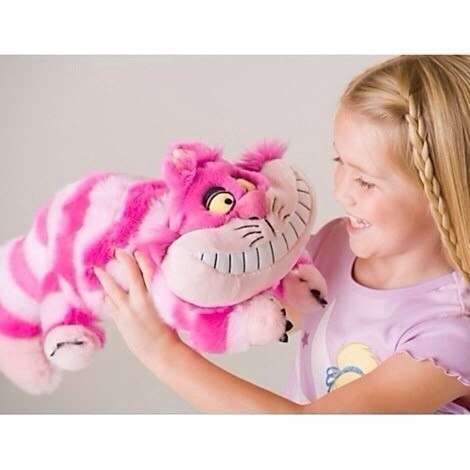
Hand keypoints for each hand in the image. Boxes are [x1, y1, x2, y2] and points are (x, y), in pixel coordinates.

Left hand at [94, 249, 178, 366]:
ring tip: (99, 271)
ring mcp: (127, 311)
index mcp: (155, 297)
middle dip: (122, 261)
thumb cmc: (169, 331)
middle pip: (129, 276)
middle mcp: (139, 302)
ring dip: (106, 279)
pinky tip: (106, 294)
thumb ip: (157, 293)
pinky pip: (110, 304)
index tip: (137, 252)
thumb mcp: (167, 308)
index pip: (147, 271)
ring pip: (113, 290)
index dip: (141, 259)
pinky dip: (108, 297)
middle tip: (116, 252)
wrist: (161, 352)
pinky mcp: (120, 321)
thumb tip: (151, 280)